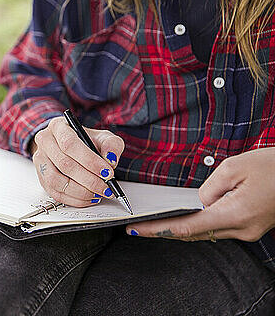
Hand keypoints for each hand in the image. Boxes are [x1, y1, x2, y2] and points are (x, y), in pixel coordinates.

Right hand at [31, 117, 124, 206]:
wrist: (72, 148)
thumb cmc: (86, 141)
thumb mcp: (103, 137)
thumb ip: (111, 145)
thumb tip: (110, 160)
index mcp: (58, 126)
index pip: (70, 143)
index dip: (89, 160)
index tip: (107, 172)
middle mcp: (45, 142)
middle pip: (64, 164)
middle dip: (88, 179)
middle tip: (106, 186)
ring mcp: (40, 161)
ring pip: (56, 181)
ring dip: (80, 191)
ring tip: (97, 193)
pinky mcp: (41, 178)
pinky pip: (55, 193)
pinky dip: (74, 199)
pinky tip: (88, 197)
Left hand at [126, 147, 274, 241]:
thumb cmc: (272, 166)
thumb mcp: (233, 167)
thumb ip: (208, 187)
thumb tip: (197, 201)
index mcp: (235, 214)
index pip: (187, 227)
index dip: (159, 230)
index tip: (138, 229)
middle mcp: (241, 229)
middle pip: (194, 233)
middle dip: (165, 230)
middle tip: (138, 226)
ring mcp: (247, 231)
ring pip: (205, 232)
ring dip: (181, 227)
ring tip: (154, 221)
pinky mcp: (250, 227)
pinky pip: (217, 227)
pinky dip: (198, 223)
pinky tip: (183, 217)